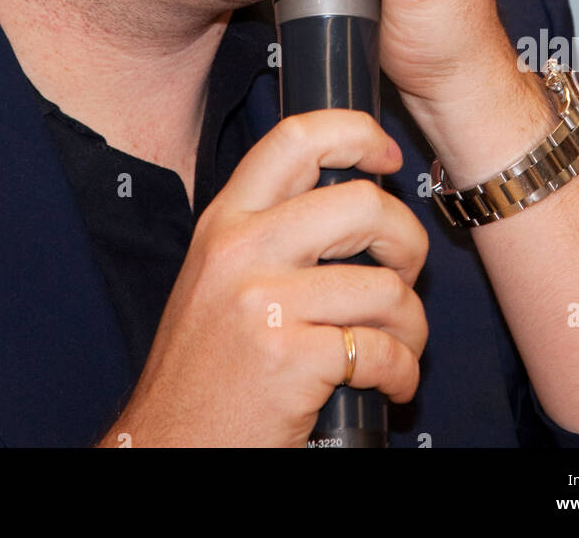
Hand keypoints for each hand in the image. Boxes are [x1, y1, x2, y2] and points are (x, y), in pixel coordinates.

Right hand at [97, 110, 427, 447]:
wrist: (167, 445)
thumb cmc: (203, 369)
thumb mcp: (219, 276)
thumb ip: (270, 231)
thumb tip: (352, 199)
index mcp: (226, 221)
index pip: (296, 139)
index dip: (355, 132)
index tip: (385, 154)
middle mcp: (242, 251)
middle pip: (363, 204)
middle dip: (407, 240)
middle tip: (402, 273)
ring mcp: (265, 304)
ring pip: (387, 286)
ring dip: (411, 325)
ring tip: (396, 345)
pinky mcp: (290, 360)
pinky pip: (382, 350)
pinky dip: (401, 372)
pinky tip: (387, 383)